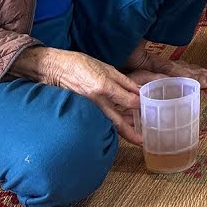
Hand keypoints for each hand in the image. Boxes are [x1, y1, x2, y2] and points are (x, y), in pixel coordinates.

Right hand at [26, 47, 142, 144]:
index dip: (142, 104)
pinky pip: (99, 120)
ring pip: (108, 124)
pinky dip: (110, 125)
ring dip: (122, 131)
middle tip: (142, 142)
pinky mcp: (83, 110)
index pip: (129, 100)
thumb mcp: (106, 68)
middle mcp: (96, 100)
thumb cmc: (81, 64)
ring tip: (136, 137)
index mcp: (104, 86)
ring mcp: (88, 108)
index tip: (151, 107)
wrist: (55, 68)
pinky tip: (119, 126)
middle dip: (131, 133)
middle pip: (118, 122)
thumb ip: (124, 81)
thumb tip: (139, 90)